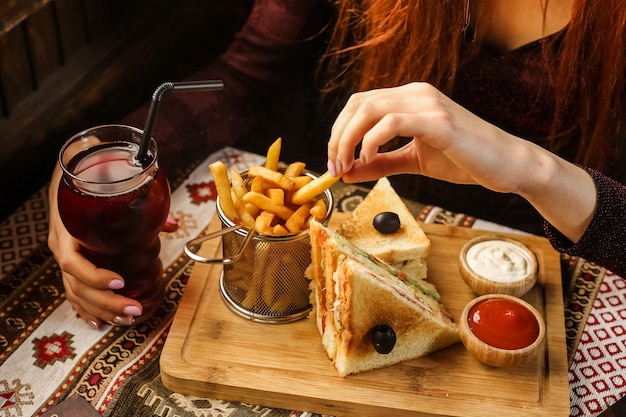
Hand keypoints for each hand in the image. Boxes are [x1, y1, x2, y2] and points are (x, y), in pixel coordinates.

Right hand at [48, 165, 177, 328]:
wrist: (71, 176)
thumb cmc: (92, 185)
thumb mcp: (111, 193)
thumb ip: (142, 209)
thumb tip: (173, 225)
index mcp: (67, 231)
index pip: (73, 262)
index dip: (94, 276)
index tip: (120, 281)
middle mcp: (62, 248)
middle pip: (77, 286)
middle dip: (106, 303)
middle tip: (135, 310)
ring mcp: (63, 258)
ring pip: (77, 294)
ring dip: (102, 311)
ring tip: (128, 319)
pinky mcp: (70, 266)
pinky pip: (74, 293)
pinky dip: (87, 310)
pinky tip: (101, 323)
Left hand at [326, 82, 595, 242]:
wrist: (507, 165)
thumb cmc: (465, 160)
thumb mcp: (413, 161)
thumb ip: (381, 163)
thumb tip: (347, 171)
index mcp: (410, 98)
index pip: (360, 104)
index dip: (339, 131)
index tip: (334, 161)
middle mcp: (416, 93)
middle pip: (358, 104)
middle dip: (337, 136)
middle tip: (334, 166)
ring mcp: (427, 104)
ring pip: (369, 109)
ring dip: (348, 139)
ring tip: (347, 166)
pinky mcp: (438, 121)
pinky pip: (392, 122)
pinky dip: (372, 141)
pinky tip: (368, 159)